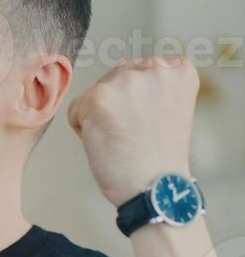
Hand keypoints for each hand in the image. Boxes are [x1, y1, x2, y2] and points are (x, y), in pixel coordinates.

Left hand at [67, 57, 199, 206]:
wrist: (156, 187)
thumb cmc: (160, 156)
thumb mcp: (170, 107)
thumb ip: (152, 87)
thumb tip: (118, 78)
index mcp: (179, 70)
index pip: (141, 69)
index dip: (138, 99)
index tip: (150, 120)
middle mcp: (155, 69)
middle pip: (116, 78)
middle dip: (117, 105)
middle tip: (135, 134)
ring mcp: (126, 82)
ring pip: (96, 94)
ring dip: (100, 116)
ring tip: (122, 138)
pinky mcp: (98, 98)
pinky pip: (76, 110)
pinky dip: (83, 129)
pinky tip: (106, 143)